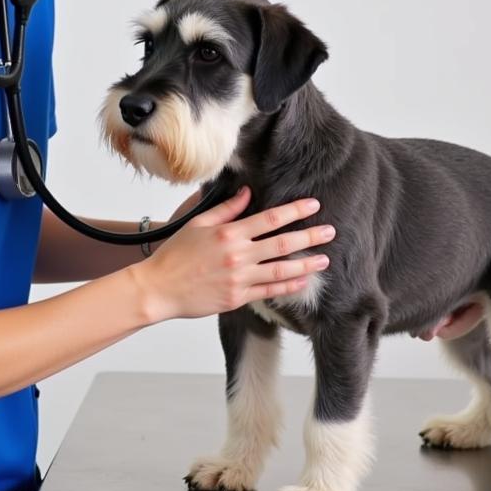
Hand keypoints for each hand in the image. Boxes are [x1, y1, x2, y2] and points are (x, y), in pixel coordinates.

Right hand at [130, 186, 335, 323]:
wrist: (159, 288)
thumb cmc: (175, 255)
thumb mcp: (198, 224)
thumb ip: (226, 209)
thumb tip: (247, 192)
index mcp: (229, 234)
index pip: (269, 219)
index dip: (294, 210)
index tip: (313, 204)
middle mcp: (238, 256)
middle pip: (283, 243)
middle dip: (310, 236)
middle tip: (331, 232)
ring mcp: (240, 279)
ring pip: (282, 270)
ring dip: (306, 264)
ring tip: (325, 259)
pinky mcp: (238, 298)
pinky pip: (270, 291)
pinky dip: (289, 286)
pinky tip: (303, 280)